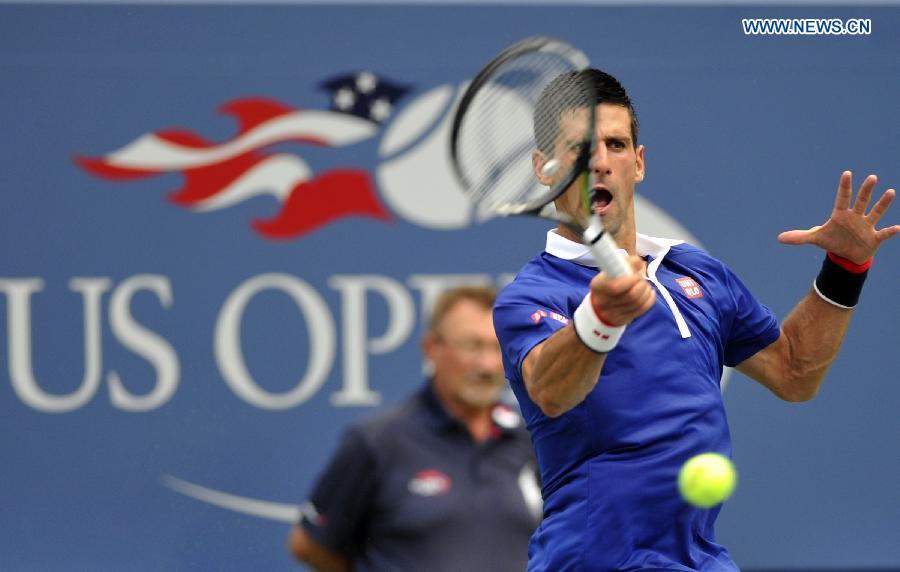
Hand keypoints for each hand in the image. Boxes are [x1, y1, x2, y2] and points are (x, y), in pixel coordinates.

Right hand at [588, 256, 654, 325]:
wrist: (599, 308)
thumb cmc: (607, 283)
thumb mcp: (608, 271)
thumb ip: (624, 264)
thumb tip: (639, 263)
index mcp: (598, 286)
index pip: (615, 286)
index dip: (631, 280)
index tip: (636, 274)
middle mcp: (603, 302)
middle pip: (631, 295)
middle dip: (641, 284)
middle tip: (641, 279)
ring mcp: (613, 313)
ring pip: (638, 303)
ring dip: (646, 291)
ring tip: (645, 285)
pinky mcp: (623, 319)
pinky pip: (642, 309)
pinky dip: (650, 299)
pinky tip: (650, 293)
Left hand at [778, 171, 899, 263]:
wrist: (846, 255)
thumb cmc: (832, 241)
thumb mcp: (815, 239)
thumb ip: (799, 237)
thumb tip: (779, 238)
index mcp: (841, 215)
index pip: (842, 198)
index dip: (844, 187)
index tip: (847, 173)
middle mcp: (855, 217)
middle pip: (861, 201)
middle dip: (866, 191)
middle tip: (872, 177)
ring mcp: (866, 226)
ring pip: (876, 212)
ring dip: (883, 204)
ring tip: (890, 192)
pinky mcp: (874, 238)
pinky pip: (884, 233)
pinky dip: (890, 231)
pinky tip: (898, 227)